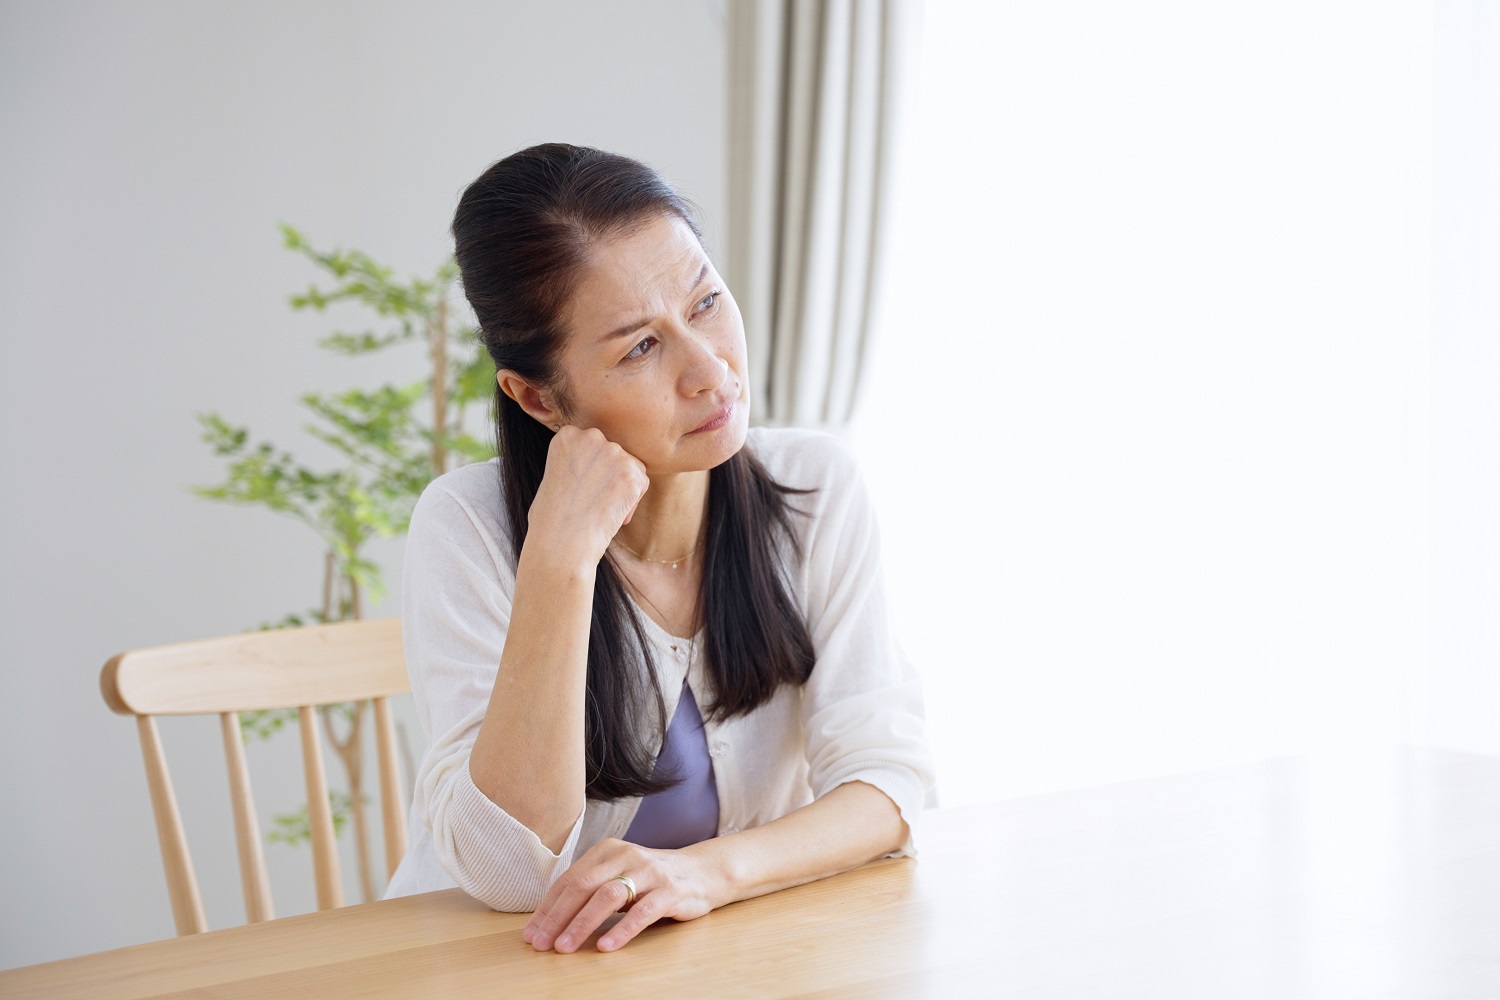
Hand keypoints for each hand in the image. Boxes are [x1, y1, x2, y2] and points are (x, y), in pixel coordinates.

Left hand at [522, 838, 723, 952]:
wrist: (703, 871)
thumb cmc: (652, 879)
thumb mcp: (619, 876)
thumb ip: (591, 889)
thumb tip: (550, 921)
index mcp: (608, 850)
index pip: (570, 880)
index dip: (548, 908)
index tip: (531, 933)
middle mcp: (626, 856)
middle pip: (583, 886)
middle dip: (557, 917)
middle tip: (541, 944)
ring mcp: (649, 872)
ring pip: (608, 896)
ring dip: (582, 924)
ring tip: (565, 947)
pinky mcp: (670, 890)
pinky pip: (642, 912)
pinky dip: (622, 930)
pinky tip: (606, 947)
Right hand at [526, 426, 649, 569]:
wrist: (560, 541)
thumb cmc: (552, 517)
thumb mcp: (556, 474)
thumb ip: (575, 460)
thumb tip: (597, 464)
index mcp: (567, 434)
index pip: (594, 444)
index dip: (593, 468)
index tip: (583, 488)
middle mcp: (591, 437)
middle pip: (615, 452)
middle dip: (611, 475)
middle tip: (596, 500)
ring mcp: (613, 453)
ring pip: (632, 467)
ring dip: (623, 488)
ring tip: (602, 510)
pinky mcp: (631, 473)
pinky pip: (641, 484)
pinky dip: (631, 503)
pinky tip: (613, 516)